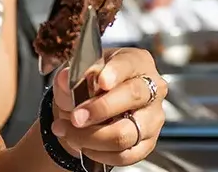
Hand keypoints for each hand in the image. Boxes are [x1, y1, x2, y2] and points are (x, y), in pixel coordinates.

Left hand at [50, 48, 165, 166]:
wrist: (93, 107)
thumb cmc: (91, 83)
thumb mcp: (79, 73)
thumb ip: (72, 76)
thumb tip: (64, 79)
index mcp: (136, 61)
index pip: (129, 65)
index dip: (115, 73)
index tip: (100, 81)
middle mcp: (152, 88)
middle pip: (133, 97)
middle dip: (100, 109)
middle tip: (75, 117)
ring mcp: (153, 118)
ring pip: (126, 132)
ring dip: (92, 137)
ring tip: (69, 133)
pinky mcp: (148, 143)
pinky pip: (125, 155)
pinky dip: (100, 154)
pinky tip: (84, 146)